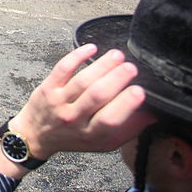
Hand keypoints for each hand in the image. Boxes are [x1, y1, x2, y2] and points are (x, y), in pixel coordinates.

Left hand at [7, 45, 154, 160]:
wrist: (36, 135)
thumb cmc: (75, 137)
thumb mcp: (104, 143)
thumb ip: (128, 129)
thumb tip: (155, 113)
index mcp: (91, 134)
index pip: (110, 119)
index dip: (126, 104)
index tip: (140, 90)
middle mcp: (74, 119)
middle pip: (96, 96)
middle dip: (116, 79)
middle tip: (132, 67)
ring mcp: (58, 102)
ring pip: (82, 81)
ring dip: (101, 65)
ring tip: (117, 55)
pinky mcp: (47, 88)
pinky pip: (62, 69)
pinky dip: (76, 56)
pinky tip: (91, 48)